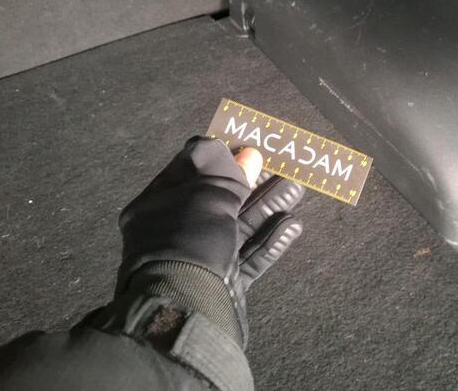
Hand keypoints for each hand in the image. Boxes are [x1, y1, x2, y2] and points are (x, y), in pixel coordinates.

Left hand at [116, 136, 303, 345]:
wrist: (185, 311)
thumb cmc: (189, 241)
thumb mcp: (206, 195)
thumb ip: (227, 172)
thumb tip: (247, 154)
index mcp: (159, 205)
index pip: (192, 171)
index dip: (222, 157)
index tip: (251, 147)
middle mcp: (177, 230)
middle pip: (222, 199)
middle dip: (256, 183)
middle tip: (286, 168)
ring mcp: (201, 258)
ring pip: (240, 226)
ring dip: (270, 206)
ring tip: (298, 189)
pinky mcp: (224, 283)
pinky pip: (249, 256)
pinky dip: (271, 240)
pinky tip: (292, 225)